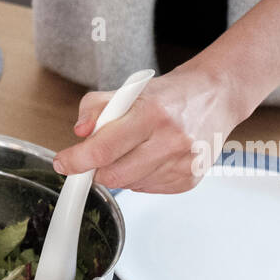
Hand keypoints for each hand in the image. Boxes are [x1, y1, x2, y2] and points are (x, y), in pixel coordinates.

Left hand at [51, 63, 242, 194]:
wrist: (215, 96)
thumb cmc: (170, 94)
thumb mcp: (129, 90)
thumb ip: (96, 108)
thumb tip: (79, 133)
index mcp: (152, 113)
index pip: (104, 148)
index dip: (77, 159)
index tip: (64, 162)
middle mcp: (171, 140)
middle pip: (115, 174)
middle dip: (96, 169)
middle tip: (96, 157)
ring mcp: (183, 164)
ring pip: (130, 185)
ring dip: (120, 172)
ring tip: (134, 148)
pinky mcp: (190, 180)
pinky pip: (148, 189)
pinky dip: (140, 178)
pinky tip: (150, 158)